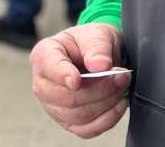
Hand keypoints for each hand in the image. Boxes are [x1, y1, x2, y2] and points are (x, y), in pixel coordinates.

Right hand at [30, 23, 130, 138]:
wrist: (98, 55)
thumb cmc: (92, 43)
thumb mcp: (97, 34)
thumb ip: (98, 47)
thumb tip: (100, 66)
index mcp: (45, 54)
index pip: (50, 68)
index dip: (63, 76)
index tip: (77, 80)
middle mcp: (43, 83)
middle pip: (67, 97)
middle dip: (99, 89)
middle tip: (121, 76)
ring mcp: (53, 106)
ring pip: (78, 115)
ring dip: (106, 103)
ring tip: (121, 86)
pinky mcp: (68, 122)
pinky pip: (86, 130)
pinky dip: (107, 120)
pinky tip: (118, 104)